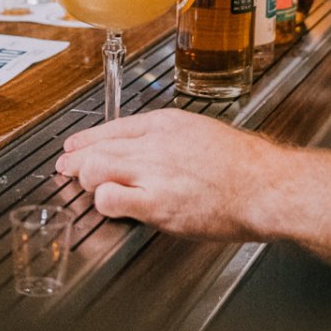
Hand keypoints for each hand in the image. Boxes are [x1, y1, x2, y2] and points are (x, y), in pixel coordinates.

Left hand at [54, 108, 280, 241]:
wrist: (264, 185)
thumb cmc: (244, 166)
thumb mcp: (203, 133)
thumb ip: (172, 140)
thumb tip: (152, 150)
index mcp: (166, 124)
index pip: (114, 127)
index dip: (88, 138)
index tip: (75, 146)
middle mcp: (155, 143)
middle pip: (97, 147)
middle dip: (75, 160)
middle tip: (65, 169)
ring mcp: (153, 172)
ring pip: (94, 168)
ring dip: (85, 180)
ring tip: (84, 189)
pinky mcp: (156, 203)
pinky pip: (110, 199)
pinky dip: (102, 202)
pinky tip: (107, 206)